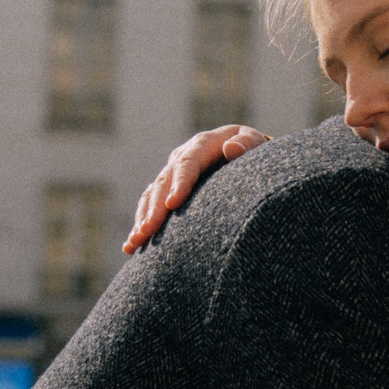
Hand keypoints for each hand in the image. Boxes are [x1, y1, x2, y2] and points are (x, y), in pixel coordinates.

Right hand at [124, 125, 273, 252]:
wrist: (245, 152)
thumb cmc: (254, 151)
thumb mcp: (256, 143)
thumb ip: (248, 144)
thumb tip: (231, 148)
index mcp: (203, 144)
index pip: (188, 162)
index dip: (179, 183)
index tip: (172, 205)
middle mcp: (182, 157)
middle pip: (164, 182)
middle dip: (154, 209)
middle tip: (147, 233)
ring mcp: (172, 173)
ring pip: (151, 195)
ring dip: (142, 220)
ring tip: (135, 243)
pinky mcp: (167, 188)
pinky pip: (149, 205)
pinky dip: (141, 224)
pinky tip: (132, 246)